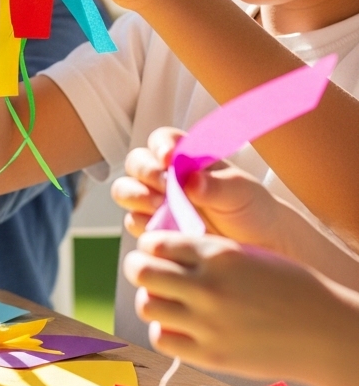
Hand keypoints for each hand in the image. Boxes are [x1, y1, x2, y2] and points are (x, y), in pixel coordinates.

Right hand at [111, 127, 285, 249]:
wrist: (259, 245)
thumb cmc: (251, 207)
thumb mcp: (240, 191)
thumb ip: (215, 185)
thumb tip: (190, 180)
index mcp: (187, 156)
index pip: (163, 140)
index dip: (160, 145)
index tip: (168, 158)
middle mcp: (166, 175)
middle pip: (136, 162)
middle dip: (145, 171)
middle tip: (164, 187)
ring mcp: (156, 201)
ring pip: (126, 190)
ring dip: (135, 195)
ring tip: (157, 207)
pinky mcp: (154, 228)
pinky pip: (133, 221)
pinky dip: (142, 223)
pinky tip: (160, 229)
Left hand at [123, 231, 336, 381]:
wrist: (323, 330)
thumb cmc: (290, 286)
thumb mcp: (248, 253)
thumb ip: (207, 252)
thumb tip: (167, 250)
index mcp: (218, 254)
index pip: (155, 242)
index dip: (150, 245)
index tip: (156, 251)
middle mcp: (207, 286)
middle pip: (142, 272)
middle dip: (140, 269)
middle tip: (148, 272)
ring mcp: (207, 323)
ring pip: (146, 305)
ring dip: (151, 300)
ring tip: (167, 300)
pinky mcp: (210, 355)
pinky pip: (163, 337)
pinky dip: (165, 329)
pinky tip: (180, 325)